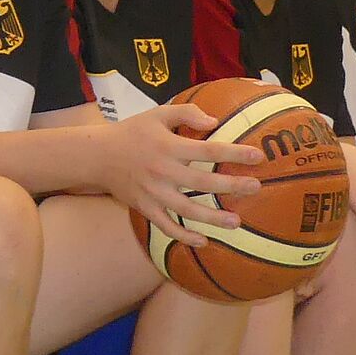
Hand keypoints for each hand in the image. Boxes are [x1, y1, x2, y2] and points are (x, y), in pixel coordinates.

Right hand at [92, 105, 264, 246]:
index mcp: (169, 146)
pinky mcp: (146, 208)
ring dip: (212, 218)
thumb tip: (215, 121)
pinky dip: (183, 236)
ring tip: (236, 223)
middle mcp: (163, 171)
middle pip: (202, 183)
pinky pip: (166, 226)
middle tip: (255, 188)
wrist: (98, 156)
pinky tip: (203, 241)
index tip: (258, 156)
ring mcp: (154, 193)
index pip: (208, 150)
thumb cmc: (133, 132)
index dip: (234, 153)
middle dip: (231, 186)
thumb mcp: (158, 114)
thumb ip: (186, 113)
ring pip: (187, 210)